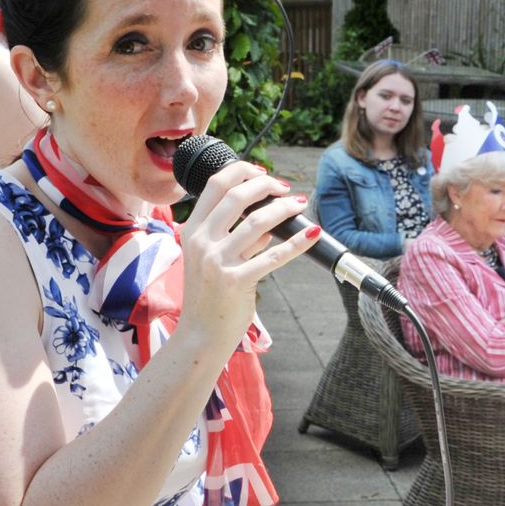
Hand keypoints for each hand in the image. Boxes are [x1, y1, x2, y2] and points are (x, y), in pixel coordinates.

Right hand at [177, 160, 322, 353]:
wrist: (201, 334)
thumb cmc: (208, 296)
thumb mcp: (209, 259)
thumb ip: (233, 238)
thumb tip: (266, 223)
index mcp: (192, 231)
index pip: (215, 186)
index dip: (241, 171)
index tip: (263, 172)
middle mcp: (201, 242)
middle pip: (237, 196)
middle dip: (267, 185)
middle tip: (287, 188)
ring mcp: (218, 262)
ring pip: (258, 222)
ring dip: (285, 209)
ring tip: (301, 205)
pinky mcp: (236, 281)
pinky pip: (274, 255)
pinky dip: (297, 242)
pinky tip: (312, 233)